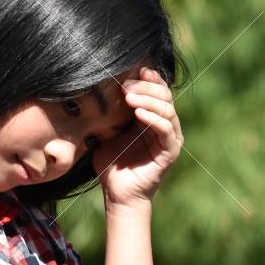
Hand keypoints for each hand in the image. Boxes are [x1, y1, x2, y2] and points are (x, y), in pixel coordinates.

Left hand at [92, 66, 182, 209]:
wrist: (118, 194)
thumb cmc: (112, 165)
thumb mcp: (107, 133)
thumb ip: (109, 114)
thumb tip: (94, 89)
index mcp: (151, 118)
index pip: (157, 91)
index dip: (148, 78)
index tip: (133, 69)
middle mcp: (164, 126)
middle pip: (164, 96)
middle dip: (146, 87)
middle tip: (126, 85)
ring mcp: (170, 138)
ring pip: (167, 110)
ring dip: (148, 100)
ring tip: (129, 97)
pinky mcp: (170, 151)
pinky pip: (166, 129)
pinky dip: (153, 118)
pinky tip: (137, 113)